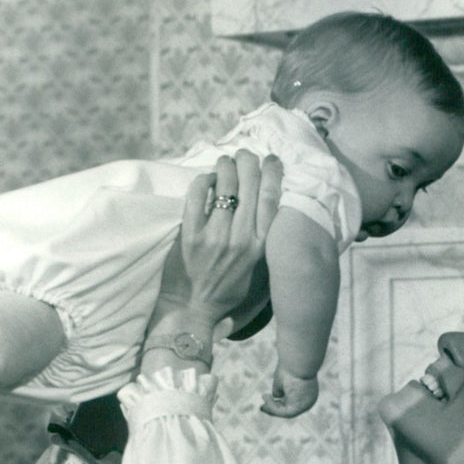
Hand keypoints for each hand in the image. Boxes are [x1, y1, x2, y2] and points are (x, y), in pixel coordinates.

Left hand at [177, 150, 281, 335]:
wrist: (193, 308)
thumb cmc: (225, 290)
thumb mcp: (255, 268)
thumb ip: (260, 240)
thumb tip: (266, 206)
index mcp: (258, 247)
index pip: (271, 200)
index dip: (273, 173)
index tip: (271, 160)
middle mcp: (240, 239)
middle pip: (249, 185)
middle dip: (248, 161)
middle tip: (244, 155)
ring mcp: (215, 236)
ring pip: (225, 184)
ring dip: (226, 166)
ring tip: (225, 162)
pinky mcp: (191, 234)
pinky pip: (198, 194)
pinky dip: (204, 180)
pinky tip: (207, 180)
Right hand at [261, 365, 318, 417]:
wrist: (299, 360)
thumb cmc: (292, 365)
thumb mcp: (283, 378)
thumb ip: (280, 388)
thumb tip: (276, 396)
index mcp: (308, 391)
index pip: (293, 402)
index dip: (279, 403)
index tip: (267, 398)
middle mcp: (309, 400)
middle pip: (289, 410)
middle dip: (274, 409)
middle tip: (261, 406)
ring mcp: (306, 405)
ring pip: (286, 412)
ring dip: (271, 407)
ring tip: (264, 396)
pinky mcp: (300, 407)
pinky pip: (284, 412)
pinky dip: (273, 407)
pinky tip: (266, 397)